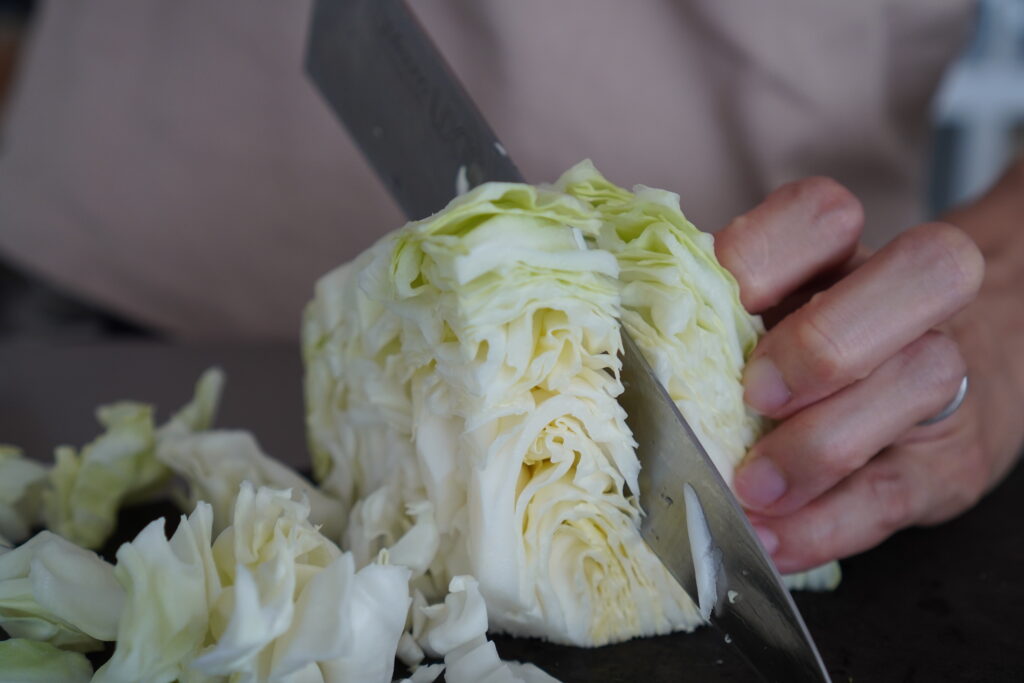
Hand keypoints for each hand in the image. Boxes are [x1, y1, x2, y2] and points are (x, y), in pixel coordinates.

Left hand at [714, 176, 1022, 573]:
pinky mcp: (945, 465)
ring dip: (822, 445)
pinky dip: (827, 524)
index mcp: (840, 255)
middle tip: (757, 396)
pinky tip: (772, 540)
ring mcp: (940, 376)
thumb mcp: (769, 323)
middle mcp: (906, 301)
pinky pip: (898, 491)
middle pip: (918, 272)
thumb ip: (708, 322)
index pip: (822, 213)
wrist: (933, 396)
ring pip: (919, 379)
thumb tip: (613, 344)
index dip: (766, 253)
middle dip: (827, 338)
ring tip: (752, 489)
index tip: (722, 304)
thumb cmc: (812, 352)